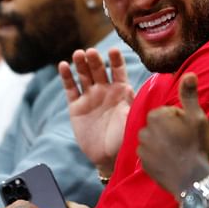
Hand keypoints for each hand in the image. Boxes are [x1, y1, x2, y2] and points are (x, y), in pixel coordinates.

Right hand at [60, 48, 134, 175]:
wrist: (109, 157)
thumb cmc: (126, 139)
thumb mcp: (133, 120)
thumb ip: (135, 104)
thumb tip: (145, 90)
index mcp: (121, 91)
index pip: (119, 71)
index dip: (116, 60)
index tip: (113, 50)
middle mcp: (105, 91)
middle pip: (99, 70)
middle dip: (95, 60)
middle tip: (91, 52)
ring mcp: (90, 97)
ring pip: (84, 75)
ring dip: (81, 64)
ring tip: (78, 54)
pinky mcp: (76, 107)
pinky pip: (71, 89)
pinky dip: (66, 77)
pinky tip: (63, 65)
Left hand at [137, 73, 208, 193]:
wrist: (192, 180)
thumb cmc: (195, 146)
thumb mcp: (196, 117)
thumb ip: (189, 95)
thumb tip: (189, 73)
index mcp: (156, 116)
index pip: (169, 112)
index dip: (182, 119)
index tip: (189, 130)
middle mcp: (144, 130)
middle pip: (160, 125)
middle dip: (171, 131)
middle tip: (186, 142)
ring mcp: (143, 149)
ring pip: (155, 140)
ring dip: (165, 144)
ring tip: (180, 153)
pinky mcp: (144, 165)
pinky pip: (152, 156)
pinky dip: (160, 158)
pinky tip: (173, 163)